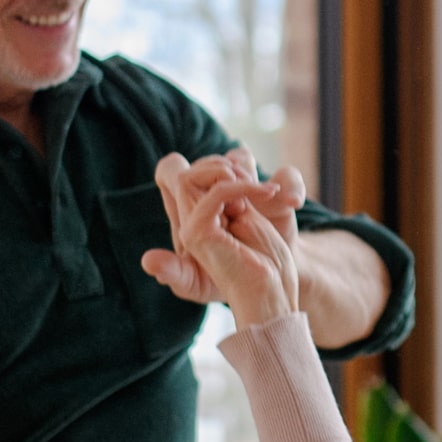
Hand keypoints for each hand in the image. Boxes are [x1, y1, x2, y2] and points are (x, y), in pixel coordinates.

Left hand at [142, 149, 302, 303]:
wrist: (270, 283)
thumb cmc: (223, 280)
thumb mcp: (197, 284)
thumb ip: (175, 274)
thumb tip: (149, 262)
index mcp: (187, 207)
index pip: (171, 172)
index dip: (182, 175)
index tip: (205, 199)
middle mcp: (212, 191)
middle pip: (206, 161)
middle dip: (219, 173)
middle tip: (237, 203)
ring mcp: (243, 187)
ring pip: (239, 156)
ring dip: (246, 171)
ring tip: (263, 195)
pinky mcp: (273, 192)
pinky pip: (284, 175)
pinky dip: (290, 186)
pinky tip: (292, 203)